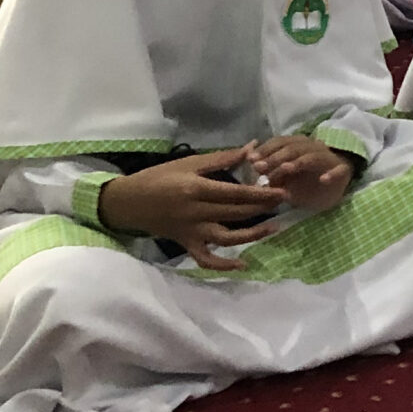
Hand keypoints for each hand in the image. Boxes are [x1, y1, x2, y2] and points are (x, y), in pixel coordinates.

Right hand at [93, 148, 286, 269]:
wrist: (127, 202)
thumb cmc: (159, 177)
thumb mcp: (189, 163)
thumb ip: (222, 158)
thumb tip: (253, 147)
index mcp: (197, 190)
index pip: (236, 194)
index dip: (261, 193)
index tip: (282, 190)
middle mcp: (196, 213)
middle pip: (236, 214)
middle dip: (263, 209)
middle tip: (285, 202)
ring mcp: (191, 231)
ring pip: (226, 238)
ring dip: (252, 235)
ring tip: (274, 228)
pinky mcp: (185, 244)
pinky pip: (206, 259)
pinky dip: (223, 265)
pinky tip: (242, 264)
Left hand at [241, 134, 352, 212]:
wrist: (334, 188)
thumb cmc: (306, 181)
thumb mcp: (284, 179)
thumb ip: (270, 174)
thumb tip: (252, 169)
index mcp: (298, 147)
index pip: (281, 142)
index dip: (266, 149)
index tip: (251, 160)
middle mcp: (314, 148)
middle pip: (294, 148)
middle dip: (276, 157)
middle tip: (261, 168)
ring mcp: (329, 159)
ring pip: (313, 156)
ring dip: (299, 162)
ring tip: (285, 169)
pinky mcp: (343, 171)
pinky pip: (339, 170)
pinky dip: (332, 174)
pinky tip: (323, 180)